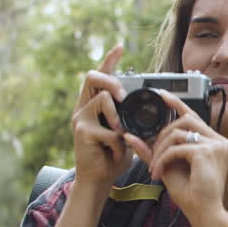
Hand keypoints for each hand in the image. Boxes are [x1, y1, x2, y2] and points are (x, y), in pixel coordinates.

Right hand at [70, 45, 130, 189]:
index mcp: (94, 105)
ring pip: (103, 99)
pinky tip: (115, 151)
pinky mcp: (82, 132)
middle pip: (93, 77)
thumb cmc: (112, 156)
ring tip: (121, 135)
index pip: (100, 76)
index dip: (109, 60)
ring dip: (118, 117)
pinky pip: (108, 128)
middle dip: (112, 81)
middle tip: (124, 95)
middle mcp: (83, 107)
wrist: (99, 179)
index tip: (120, 47)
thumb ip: (129, 117)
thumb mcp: (126, 133)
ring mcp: (80, 118)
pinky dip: (117, 142)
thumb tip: (147, 105)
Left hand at [125, 90, 227, 220]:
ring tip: (155, 168)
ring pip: (178, 133)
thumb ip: (154, 150)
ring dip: (160, 149)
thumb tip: (132, 136)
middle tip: (153, 154)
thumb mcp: (169, 166)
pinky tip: (159, 173)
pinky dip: (163, 159)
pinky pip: (176, 147)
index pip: (194, 116)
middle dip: (163, 134)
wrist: (204, 212)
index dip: (177, 104)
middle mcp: (219, 141)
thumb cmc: (192, 193)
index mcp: (214, 142)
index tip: (162, 95)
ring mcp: (215, 145)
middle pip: (185, 120)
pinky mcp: (206, 152)